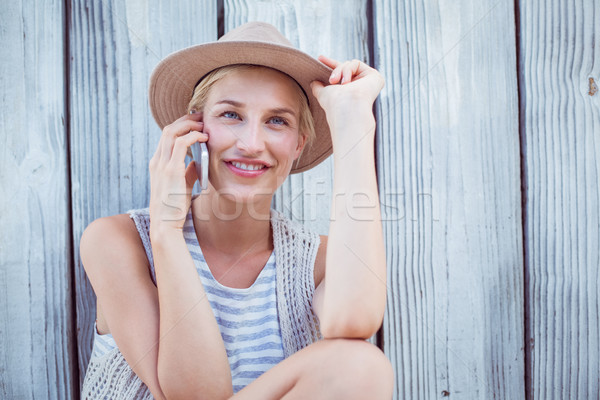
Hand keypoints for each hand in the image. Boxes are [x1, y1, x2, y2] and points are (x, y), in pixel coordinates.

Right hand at [148, 112, 206, 231]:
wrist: (165, 223)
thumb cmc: (174, 207)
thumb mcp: (183, 185)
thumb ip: (189, 171)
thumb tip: (199, 162)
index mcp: (158, 163)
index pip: (167, 136)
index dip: (181, 126)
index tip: (196, 123)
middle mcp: (157, 161)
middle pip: (168, 129)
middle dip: (185, 120)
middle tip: (201, 118)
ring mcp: (162, 165)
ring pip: (172, 132)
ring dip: (189, 124)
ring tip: (203, 125)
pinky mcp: (170, 170)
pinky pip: (180, 144)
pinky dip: (193, 136)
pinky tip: (204, 138)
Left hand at [310, 56, 383, 129]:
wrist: (346, 108)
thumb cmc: (334, 104)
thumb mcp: (323, 94)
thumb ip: (319, 87)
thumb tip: (313, 82)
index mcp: (350, 93)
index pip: (341, 74)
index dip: (330, 64)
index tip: (320, 58)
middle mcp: (360, 88)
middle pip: (346, 67)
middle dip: (335, 70)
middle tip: (331, 81)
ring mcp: (368, 82)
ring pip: (349, 65)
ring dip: (340, 71)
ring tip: (336, 82)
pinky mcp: (374, 77)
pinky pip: (356, 63)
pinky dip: (347, 70)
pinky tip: (347, 82)